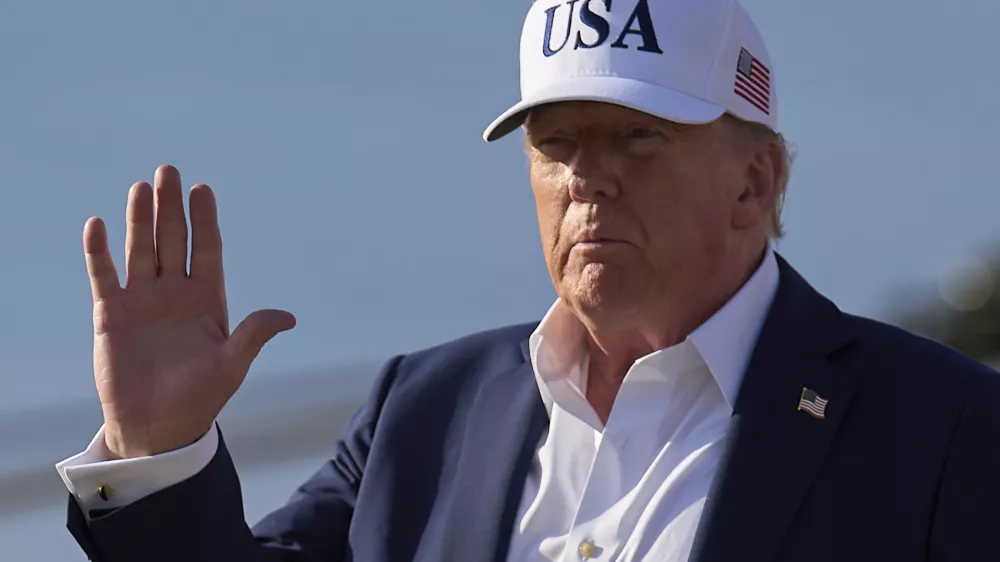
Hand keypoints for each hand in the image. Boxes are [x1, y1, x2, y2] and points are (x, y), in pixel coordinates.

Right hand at [83, 165, 295, 458]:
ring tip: (141, 187)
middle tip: (169, 171)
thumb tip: (288, 317)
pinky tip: (98, 225)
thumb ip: (253, 336)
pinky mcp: (112, 315)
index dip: (205, 220)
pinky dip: (100, 253)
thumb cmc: (199, 398)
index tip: (203, 190)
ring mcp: (143, 301)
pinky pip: (104, 277)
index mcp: (207, 300)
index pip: (207, 250)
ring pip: (141, 250)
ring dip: (140, 220)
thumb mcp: (231, 365)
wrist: (157, 428)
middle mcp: (175, 293)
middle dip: (171, 207)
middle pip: (174, 240)